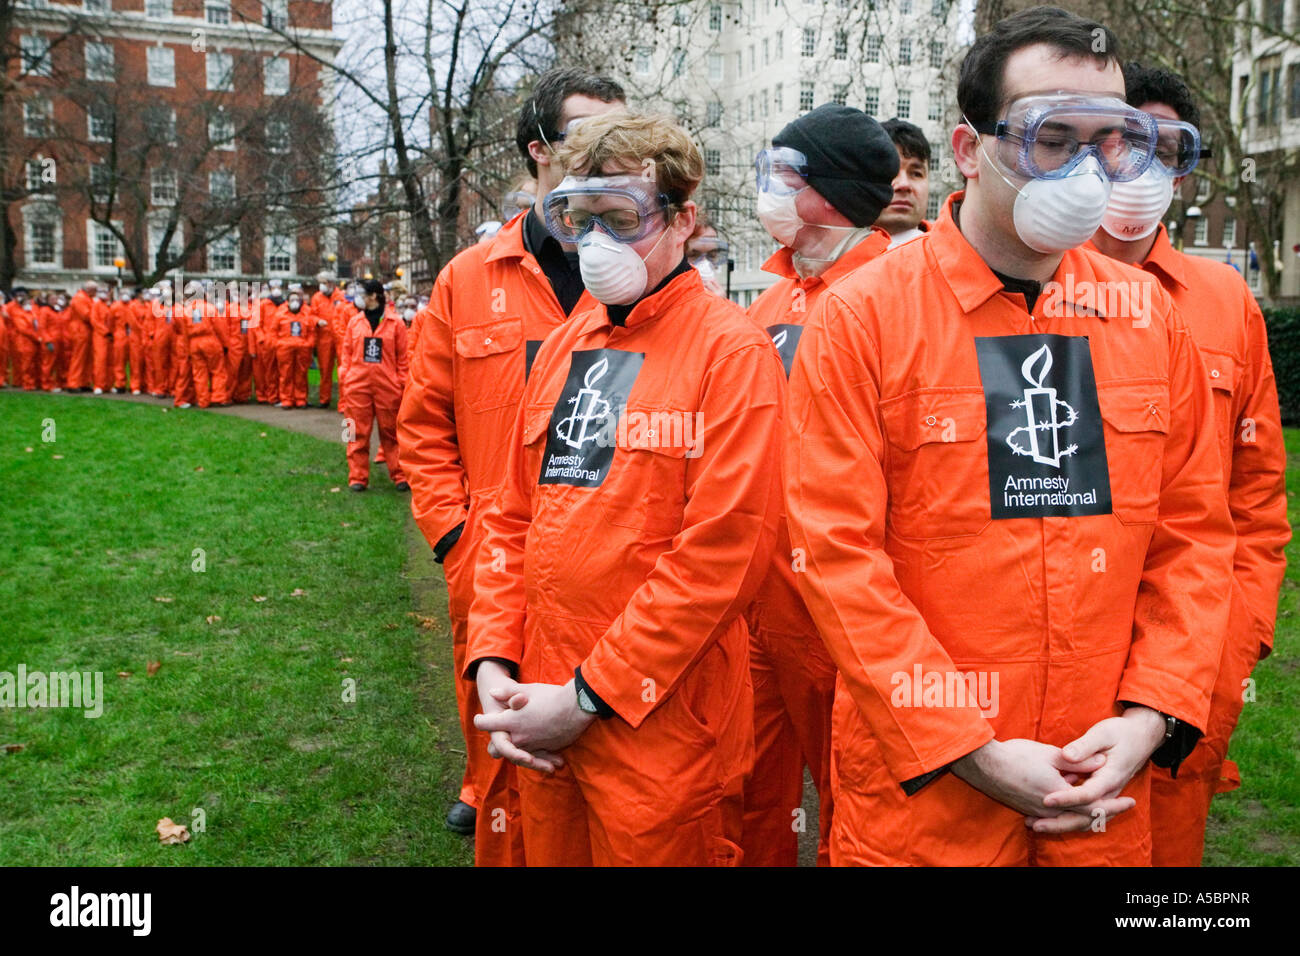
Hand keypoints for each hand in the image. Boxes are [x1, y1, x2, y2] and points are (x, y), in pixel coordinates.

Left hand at [474, 661, 566, 773]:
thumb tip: (492, 693)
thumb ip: (507, 693)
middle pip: (495, 748)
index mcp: (511, 721)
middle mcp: (519, 737)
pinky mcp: (544, 750)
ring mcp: (532, 746)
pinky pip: (532, 756)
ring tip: (515, 742)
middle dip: (494, 743)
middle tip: (499, 734)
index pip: (485, 724)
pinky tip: (534, 748)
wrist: (577, 708)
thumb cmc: (552, 696)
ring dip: (513, 749)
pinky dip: (531, 753)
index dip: (481, 720)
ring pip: (514, 755)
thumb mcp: (528, 690)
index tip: (481, 717)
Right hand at [952, 737, 1110, 819]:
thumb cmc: (1016, 756)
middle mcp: (1050, 810)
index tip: (1131, 801)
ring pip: (1069, 817)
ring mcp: (1037, 812)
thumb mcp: (1051, 754)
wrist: (983, 765)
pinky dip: (1068, 810)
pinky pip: (1055, 815)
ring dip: (1085, 811)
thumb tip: (1102, 761)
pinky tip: (1070, 796)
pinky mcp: (1027, 809)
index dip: (1114, 806)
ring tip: (1100, 801)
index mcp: (1059, 796)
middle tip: (1122, 806)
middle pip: (1084, 818)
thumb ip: (1078, 761)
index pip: (1094, 807)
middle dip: (1105, 812)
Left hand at [1031, 708, 1165, 833]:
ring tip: (1035, 825)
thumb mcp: (1103, 733)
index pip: (1087, 794)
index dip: (1066, 798)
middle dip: (1059, 823)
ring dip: (1061, 825)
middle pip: (1085, 817)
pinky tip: (1045, 817)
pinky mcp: (1100, 796)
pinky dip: (1067, 818)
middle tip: (1034, 825)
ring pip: (1085, 820)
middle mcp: (1109, 792)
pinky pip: (1085, 815)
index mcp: (1110, 777)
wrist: (1140, 738)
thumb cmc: (1120, 733)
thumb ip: (1085, 746)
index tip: (1045, 799)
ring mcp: (1106, 797)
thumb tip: (1067, 755)